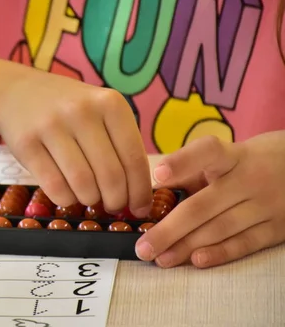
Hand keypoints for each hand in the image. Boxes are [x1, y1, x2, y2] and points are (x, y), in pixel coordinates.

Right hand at [0, 57, 151, 214]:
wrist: (15, 92)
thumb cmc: (66, 108)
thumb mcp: (99, 111)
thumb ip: (120, 144)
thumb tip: (138, 196)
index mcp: (110, 103)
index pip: (134, 158)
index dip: (140, 191)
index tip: (140, 208)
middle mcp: (82, 111)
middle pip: (110, 175)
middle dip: (116, 201)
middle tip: (113, 206)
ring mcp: (51, 126)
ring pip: (83, 184)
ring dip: (90, 200)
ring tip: (89, 197)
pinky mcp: (26, 144)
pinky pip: (54, 187)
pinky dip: (66, 199)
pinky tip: (67, 194)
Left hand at [135, 132, 284, 267]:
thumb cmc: (249, 163)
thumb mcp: (227, 157)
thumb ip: (193, 172)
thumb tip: (153, 193)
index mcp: (232, 156)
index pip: (208, 152)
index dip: (182, 162)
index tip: (158, 175)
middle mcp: (249, 179)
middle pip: (203, 205)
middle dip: (169, 229)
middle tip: (142, 248)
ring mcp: (266, 205)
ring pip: (220, 228)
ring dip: (187, 246)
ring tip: (160, 258)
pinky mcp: (278, 228)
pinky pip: (245, 243)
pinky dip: (220, 253)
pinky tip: (195, 261)